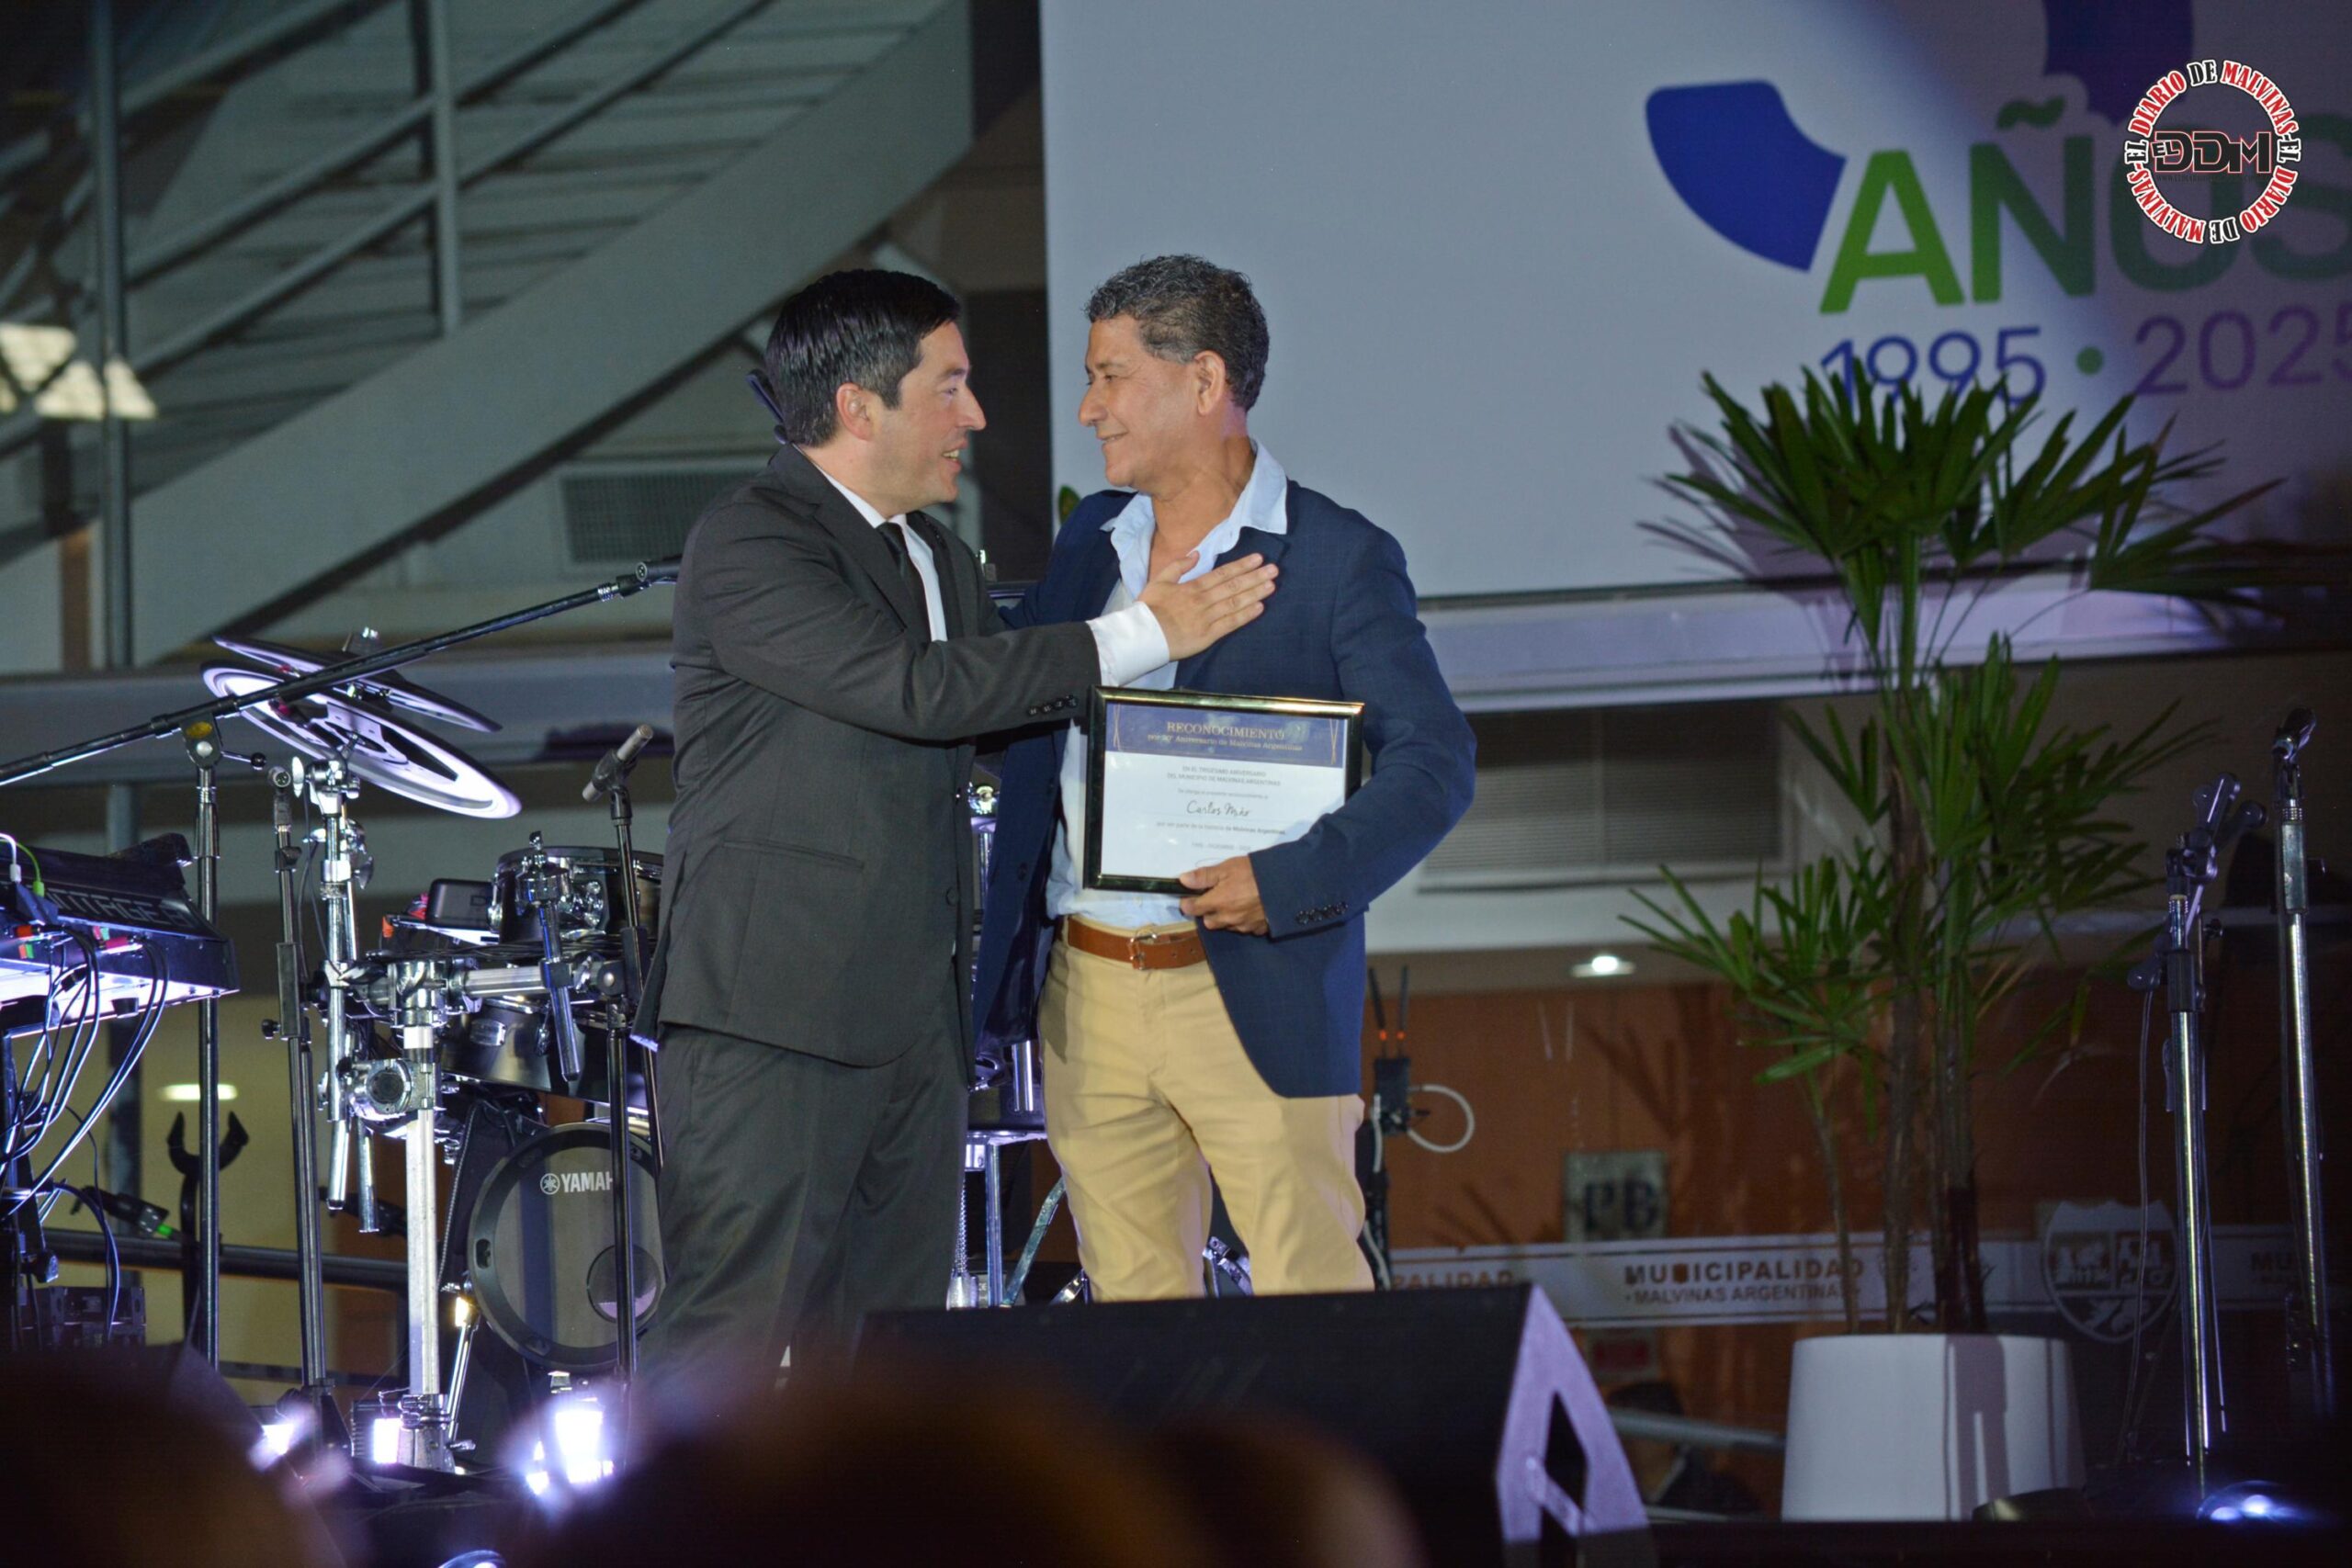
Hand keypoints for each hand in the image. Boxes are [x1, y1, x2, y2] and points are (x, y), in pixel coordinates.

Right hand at [1139, 552, 1276, 659]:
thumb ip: (1178, 566)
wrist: (1143, 635)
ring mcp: (1207, 618)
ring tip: (1272, 585)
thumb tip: (1196, 553)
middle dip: (1255, 577)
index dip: (1242, 566)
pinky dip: (1245, 615)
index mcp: (1193, 587)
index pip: (1222, 574)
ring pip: (1235, 603)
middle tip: (1274, 569)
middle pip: (1233, 586)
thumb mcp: (1159, 581)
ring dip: (1255, 593)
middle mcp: (1204, 600)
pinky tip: (1260, 608)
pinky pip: (1230, 624)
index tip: (1258, 559)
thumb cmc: (1149, 608)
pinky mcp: (1208, 636)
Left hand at [1178, 855, 1267, 934]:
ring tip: (1235, 901)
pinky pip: (1244, 927)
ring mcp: (1243, 926)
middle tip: (1216, 897)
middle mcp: (1228, 918)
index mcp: (1218, 903)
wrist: (1286, 886)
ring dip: (1226, 917)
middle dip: (1208, 912)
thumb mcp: (1228, 868)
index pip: (1192, 909)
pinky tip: (1250, 908)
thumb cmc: (1255, 873)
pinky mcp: (1258, 929)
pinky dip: (1243, 920)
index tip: (1189, 897)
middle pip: (1209, 922)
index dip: (1188, 903)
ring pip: (1226, 926)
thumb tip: (1183, 880)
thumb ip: (1205, 876)